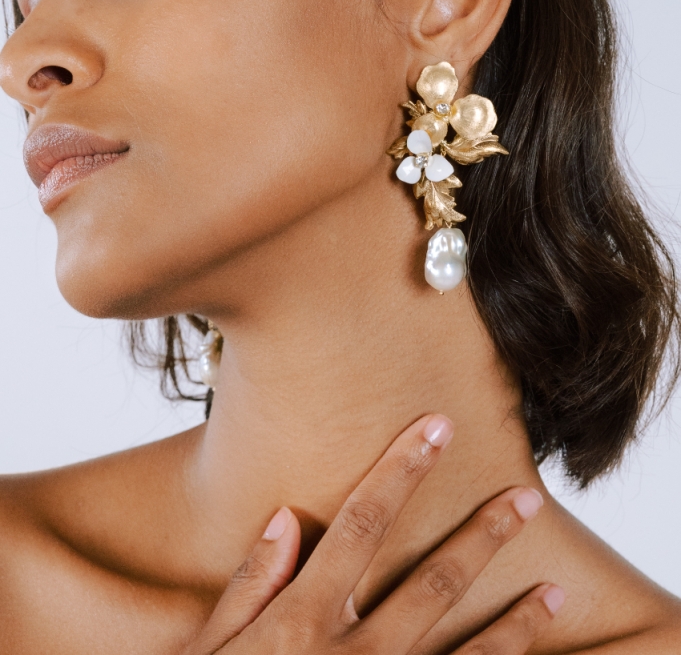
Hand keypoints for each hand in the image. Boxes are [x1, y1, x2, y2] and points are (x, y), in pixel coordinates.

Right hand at [183, 415, 563, 654]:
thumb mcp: (205, 652)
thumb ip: (247, 588)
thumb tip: (284, 518)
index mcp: (303, 619)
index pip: (362, 524)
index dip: (401, 470)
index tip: (435, 428)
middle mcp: (354, 654)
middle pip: (432, 581)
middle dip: (483, 535)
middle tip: (527, 497)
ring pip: (466, 653)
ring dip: (516, 620)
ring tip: (555, 587)